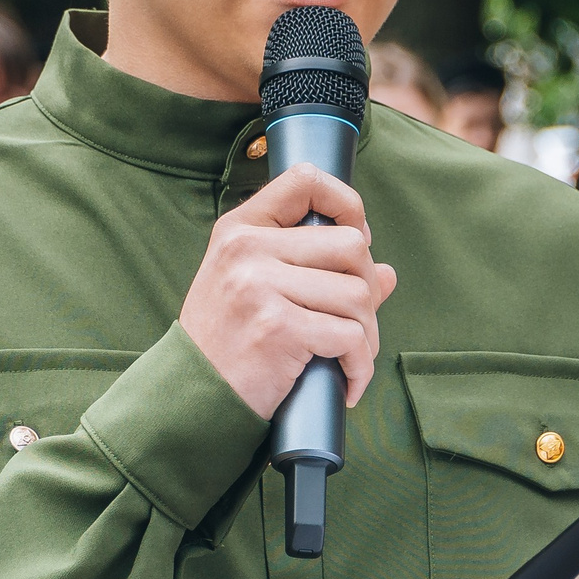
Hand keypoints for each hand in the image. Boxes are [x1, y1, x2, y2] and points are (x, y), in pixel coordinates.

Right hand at [178, 165, 398, 419]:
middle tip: (356, 322)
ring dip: (367, 334)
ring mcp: (261, 286)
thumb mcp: (256, 289)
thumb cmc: (225, 343)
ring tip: (351, 358)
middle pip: (351, 245)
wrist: (190, 397)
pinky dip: (360, 366)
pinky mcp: (278, 328)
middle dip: (368, 287)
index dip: (346, 203)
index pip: (305, 180)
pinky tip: (347, 383)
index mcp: (240, 229)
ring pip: (358, 294)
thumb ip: (316, 270)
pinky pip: (351, 337)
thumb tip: (387, 271)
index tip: (357, 238)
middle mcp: (248, 249)